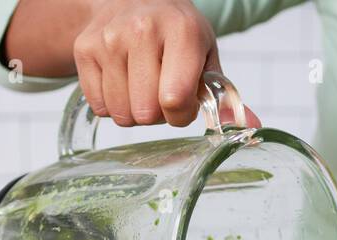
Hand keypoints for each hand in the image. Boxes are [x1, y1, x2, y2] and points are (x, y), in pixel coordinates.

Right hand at [74, 0, 228, 126]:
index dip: (182, 113)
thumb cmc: (175, 35)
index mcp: (181, 30)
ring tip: (141, 85)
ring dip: (135, 112)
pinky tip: (122, 80)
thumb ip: (225, 98)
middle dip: (157, 114)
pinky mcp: (85, 49)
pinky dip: (112, 104)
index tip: (184, 99)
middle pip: (146, 113)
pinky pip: (99, 107)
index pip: (175, 100)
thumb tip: (252, 129)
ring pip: (122, 114)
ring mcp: (109, 38)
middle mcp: (142, 29)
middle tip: (160, 91)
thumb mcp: (204, 58)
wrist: (133, 0)